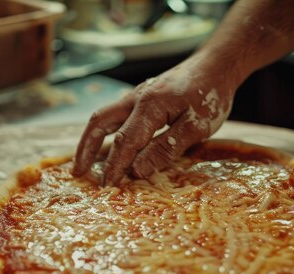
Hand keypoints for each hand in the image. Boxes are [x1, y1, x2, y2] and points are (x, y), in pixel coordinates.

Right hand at [72, 54, 237, 184]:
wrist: (216, 65)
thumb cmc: (210, 96)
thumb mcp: (195, 127)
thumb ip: (165, 149)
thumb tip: (137, 170)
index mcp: (149, 106)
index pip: (125, 142)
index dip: (115, 167)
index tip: (107, 187)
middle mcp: (136, 98)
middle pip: (100, 123)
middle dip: (86, 149)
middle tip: (77, 173)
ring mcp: (137, 95)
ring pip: (104, 117)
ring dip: (90, 140)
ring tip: (83, 162)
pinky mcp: (142, 97)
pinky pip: (115, 115)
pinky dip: (105, 132)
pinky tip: (106, 144)